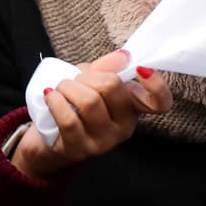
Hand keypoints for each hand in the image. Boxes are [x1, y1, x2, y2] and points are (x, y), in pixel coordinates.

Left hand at [11, 49, 171, 178]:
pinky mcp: (79, 150)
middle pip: (112, 86)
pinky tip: (50, 96)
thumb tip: (124, 55)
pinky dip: (55, 100)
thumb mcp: (90, 82)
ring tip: (60, 89)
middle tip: (75, 81)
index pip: (159, 102)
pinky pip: (69, 118)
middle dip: (86, 75)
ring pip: (89, 101)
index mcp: (132, 108)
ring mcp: (103, 141)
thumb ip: (106, 68)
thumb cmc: (73, 107)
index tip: (141, 69)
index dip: (157, 85)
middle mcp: (123, 127)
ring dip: (67, 87)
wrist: (46, 140)